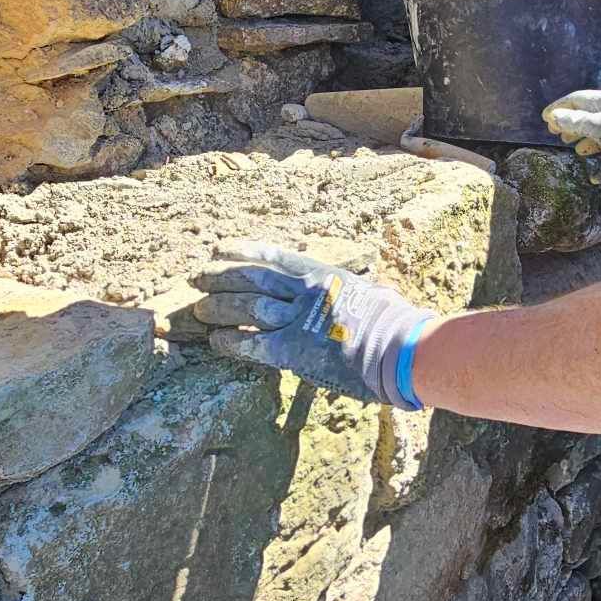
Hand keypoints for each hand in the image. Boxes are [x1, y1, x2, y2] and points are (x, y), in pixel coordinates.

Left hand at [192, 242, 436, 407]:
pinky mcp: (295, 350)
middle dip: (220, 278)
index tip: (221, 250)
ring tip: (199, 311)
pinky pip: (252, 344)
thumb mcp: (374, 294)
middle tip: (197, 279)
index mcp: (324, 275)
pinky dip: (231, 343)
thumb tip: (370, 289)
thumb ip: (357, 290)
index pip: (276, 256)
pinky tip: (216, 342)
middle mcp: (306, 292)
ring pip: (246, 308)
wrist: (403, 350)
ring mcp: (299, 320)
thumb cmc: (397, 325)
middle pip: (252, 279)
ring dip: (218, 309)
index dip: (243, 252)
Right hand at [542, 89, 600, 178]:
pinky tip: (583, 149)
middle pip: (583, 109)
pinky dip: (590, 140)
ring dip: (577, 130)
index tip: (545, 117)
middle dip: (566, 118)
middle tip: (552, 130)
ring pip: (592, 122)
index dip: (559, 108)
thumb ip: (578, 122)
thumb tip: (555, 117)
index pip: (576, 99)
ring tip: (564, 139)